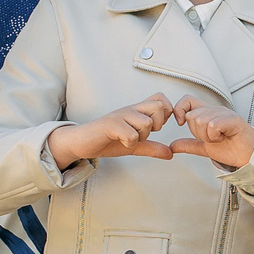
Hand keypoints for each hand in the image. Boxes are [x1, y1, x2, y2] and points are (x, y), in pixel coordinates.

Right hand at [48, 94, 176, 167]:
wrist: (82, 142)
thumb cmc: (107, 140)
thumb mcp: (135, 146)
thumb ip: (152, 148)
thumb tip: (171, 153)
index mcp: (138, 112)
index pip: (161, 99)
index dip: (167, 112)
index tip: (159, 128)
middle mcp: (130, 110)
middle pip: (159, 107)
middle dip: (157, 124)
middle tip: (144, 134)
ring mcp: (120, 116)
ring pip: (147, 122)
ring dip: (141, 136)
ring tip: (129, 139)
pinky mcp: (110, 125)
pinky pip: (131, 134)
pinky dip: (129, 143)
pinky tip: (120, 142)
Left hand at [168, 97, 253, 169]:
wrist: (248, 157)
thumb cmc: (231, 149)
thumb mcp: (204, 148)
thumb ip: (188, 145)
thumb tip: (172, 146)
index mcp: (208, 114)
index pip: (187, 100)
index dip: (179, 110)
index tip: (180, 123)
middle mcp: (215, 110)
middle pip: (191, 116)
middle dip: (198, 133)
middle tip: (212, 138)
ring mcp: (224, 114)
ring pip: (201, 121)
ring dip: (208, 136)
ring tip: (219, 138)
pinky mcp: (233, 120)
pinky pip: (213, 125)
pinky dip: (215, 136)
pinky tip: (224, 137)